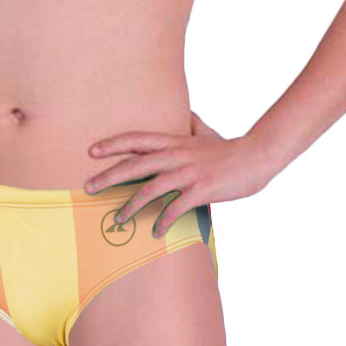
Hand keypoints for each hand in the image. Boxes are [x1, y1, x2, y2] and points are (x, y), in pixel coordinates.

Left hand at [84, 109, 274, 237]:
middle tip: (88, 188)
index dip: (113, 144)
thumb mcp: (207, 132)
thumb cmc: (230, 148)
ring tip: (118, 220)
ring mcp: (188, 173)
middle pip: (134, 165)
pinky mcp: (200, 190)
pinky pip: (175, 208)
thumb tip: (186, 113)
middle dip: (108, 177)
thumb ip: (192, 124)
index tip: (91, 151)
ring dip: (130, 206)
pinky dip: (163, 221)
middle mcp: (176, 155)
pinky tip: (156, 232)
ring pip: (150, 189)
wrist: (257, 157)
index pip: (136, 139)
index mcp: (175, 141)